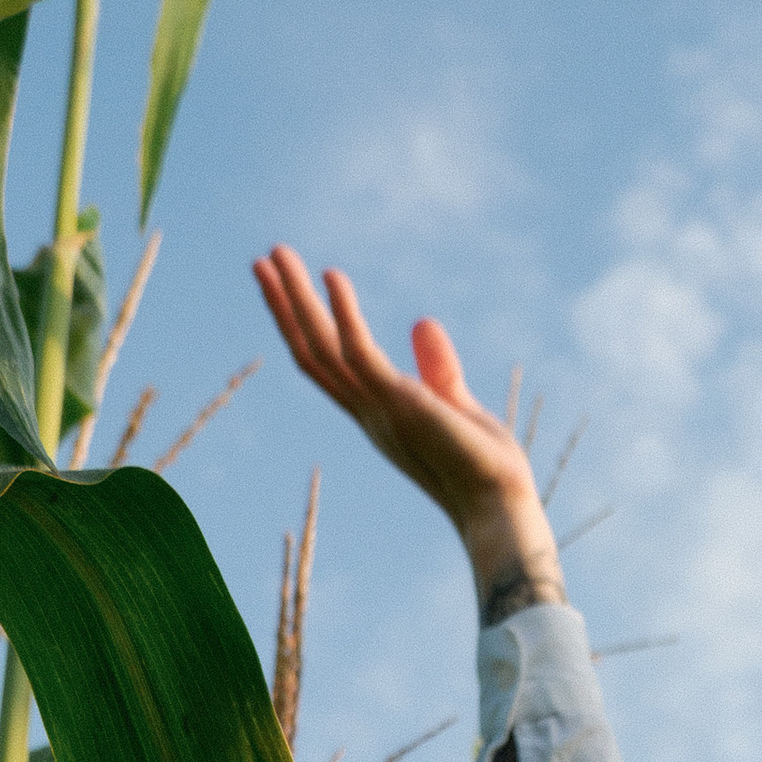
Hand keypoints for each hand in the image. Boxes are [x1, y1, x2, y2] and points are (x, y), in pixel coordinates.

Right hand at [251, 247, 563, 611]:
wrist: (499, 508)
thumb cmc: (484, 467)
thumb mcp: (457, 406)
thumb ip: (437, 369)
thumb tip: (421, 322)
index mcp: (376, 415)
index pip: (327, 365)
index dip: (303, 327)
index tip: (287, 287)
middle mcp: (367, 413)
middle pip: (310, 353)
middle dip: (284, 307)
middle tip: (262, 260)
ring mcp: (378, 409)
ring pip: (321, 348)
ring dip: (296, 299)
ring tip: (276, 254)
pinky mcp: (399, 404)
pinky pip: (360, 352)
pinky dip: (344, 313)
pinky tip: (332, 275)